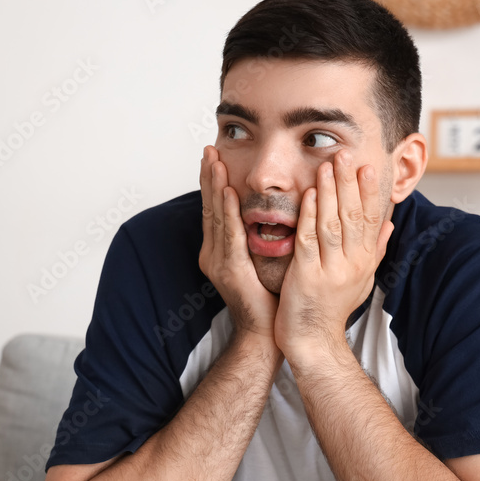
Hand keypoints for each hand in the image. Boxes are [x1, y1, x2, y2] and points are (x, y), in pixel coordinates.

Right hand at [198, 145, 278, 342]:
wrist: (268, 332)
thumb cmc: (270, 297)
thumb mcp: (263, 259)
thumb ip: (260, 235)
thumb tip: (271, 210)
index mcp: (221, 251)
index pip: (216, 209)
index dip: (213, 182)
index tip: (214, 156)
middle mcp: (214, 255)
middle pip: (210, 208)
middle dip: (209, 177)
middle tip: (209, 149)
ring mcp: (219, 263)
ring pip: (217, 217)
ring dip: (215, 188)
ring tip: (214, 162)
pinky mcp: (232, 271)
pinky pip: (230, 236)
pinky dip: (229, 213)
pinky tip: (229, 194)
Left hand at [274, 150, 392, 361]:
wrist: (314, 342)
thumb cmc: (332, 309)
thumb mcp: (362, 278)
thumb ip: (375, 248)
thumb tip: (391, 222)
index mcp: (365, 261)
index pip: (372, 219)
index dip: (370, 192)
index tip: (368, 166)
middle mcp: (353, 264)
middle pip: (354, 216)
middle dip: (350, 183)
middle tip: (345, 154)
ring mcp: (331, 270)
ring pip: (333, 223)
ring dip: (330, 192)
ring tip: (327, 165)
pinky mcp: (307, 276)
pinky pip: (310, 240)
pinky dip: (310, 216)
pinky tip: (308, 195)